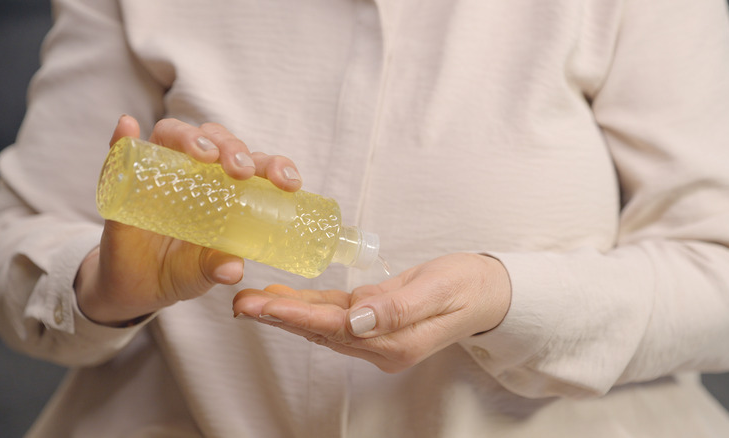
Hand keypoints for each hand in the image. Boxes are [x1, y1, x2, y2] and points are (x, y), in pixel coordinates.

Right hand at [75, 115, 302, 325]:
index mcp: (227, 188)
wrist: (138, 286)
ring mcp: (159, 172)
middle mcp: (196, 172)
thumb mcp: (204, 272)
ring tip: (204, 155)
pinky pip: (121, 153)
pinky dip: (123, 138)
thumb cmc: (182, 270)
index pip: (254, 163)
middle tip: (241, 171)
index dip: (274, 165)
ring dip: (192, 138)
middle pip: (217, 141)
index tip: (288, 183)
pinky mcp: (124, 181)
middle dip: (234, 148)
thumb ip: (218, 267)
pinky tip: (128, 128)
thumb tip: (233, 270)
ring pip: (175, 135)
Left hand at [232, 253, 511, 371]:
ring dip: (286, 314)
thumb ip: (398, 307)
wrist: (488, 293)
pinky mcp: (375, 323)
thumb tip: (358, 319)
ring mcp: (376, 338)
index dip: (296, 316)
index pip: (335, 330)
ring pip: (323, 325)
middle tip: (240, 303)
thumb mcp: (438, 290)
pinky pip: (336, 317)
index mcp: (394, 343)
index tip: (262, 305)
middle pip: (320, 331)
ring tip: (250, 300)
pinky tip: (285, 298)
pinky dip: (308, 307)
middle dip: (279, 317)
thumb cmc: (467, 286)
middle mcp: (380, 347)